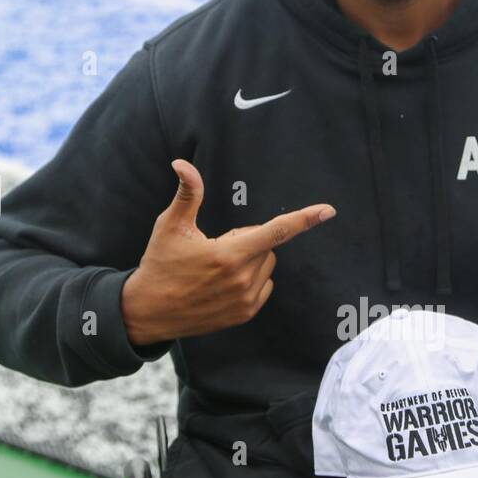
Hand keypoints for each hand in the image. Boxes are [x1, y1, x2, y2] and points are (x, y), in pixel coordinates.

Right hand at [121, 159, 335, 343]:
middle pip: (267, 247)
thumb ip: (187, 193)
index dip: (304, 219)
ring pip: (267, 268)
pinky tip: (223, 284)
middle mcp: (242, 279)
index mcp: (229, 254)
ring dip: (251, 262)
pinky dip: (252, 281)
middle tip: (216, 248)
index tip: (328, 211)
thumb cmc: (160, 265)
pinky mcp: (244, 314)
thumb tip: (182, 163)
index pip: (275, 231)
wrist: (149, 311)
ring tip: (216, 268)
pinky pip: (264, 288)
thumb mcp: (171, 226)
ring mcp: (245, 299)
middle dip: (249, 241)